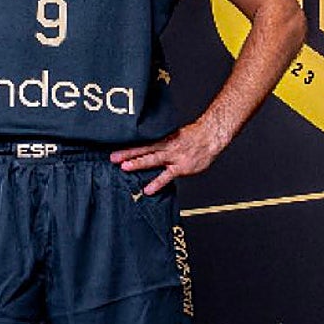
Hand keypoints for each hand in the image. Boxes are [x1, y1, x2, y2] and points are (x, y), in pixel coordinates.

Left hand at [109, 120, 226, 195]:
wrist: (210, 137)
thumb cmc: (193, 136)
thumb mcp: (174, 134)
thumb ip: (161, 141)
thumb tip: (147, 146)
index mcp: (164, 138)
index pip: (143, 142)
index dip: (129, 146)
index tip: (115, 148)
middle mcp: (166, 146)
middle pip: (144, 150)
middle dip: (128, 154)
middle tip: (113, 157)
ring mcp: (173, 157)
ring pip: (153, 160)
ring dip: (138, 163)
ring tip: (125, 167)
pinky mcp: (181, 167)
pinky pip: (167, 176)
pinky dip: (157, 183)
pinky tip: (147, 190)